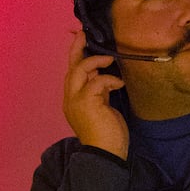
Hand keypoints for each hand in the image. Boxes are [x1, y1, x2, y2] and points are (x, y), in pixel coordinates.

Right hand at [63, 30, 126, 157]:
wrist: (106, 155)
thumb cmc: (107, 135)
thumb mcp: (102, 108)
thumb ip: (99, 92)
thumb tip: (104, 76)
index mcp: (72, 100)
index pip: (71, 73)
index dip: (75, 55)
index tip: (81, 39)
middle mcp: (70, 98)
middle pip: (71, 67)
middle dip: (77, 48)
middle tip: (84, 34)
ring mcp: (76, 100)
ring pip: (79, 70)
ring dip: (95, 61)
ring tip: (109, 60)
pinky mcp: (87, 103)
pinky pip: (97, 81)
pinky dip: (109, 79)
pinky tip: (119, 84)